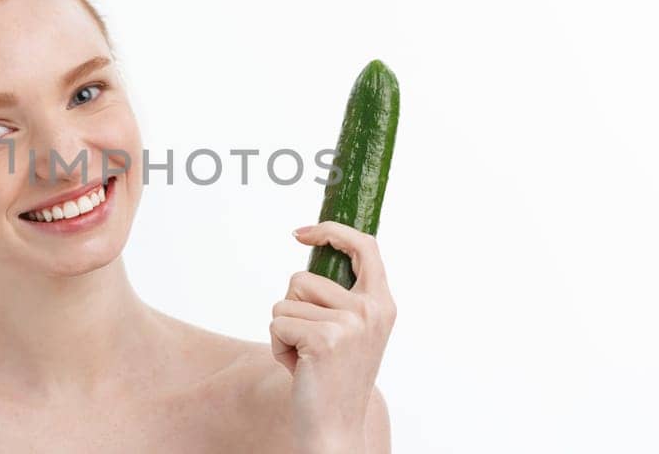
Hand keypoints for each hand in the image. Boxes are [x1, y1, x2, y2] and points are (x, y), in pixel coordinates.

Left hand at [271, 221, 396, 453]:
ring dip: (283, 329)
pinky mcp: (324, 339)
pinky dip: (277, 346)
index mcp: (382, 304)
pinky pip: (276, 323)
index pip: (364, 247)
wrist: (335, 427)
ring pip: (284, 301)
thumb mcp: (351, 331)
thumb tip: (307, 259)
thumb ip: (340, 298)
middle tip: (310, 343)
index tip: (301, 233)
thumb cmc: (334, 379)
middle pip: (301, 277)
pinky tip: (298, 367)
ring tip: (305, 357)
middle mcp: (371, 309)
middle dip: (291, 308)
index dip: (331, 232)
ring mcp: (349, 323)